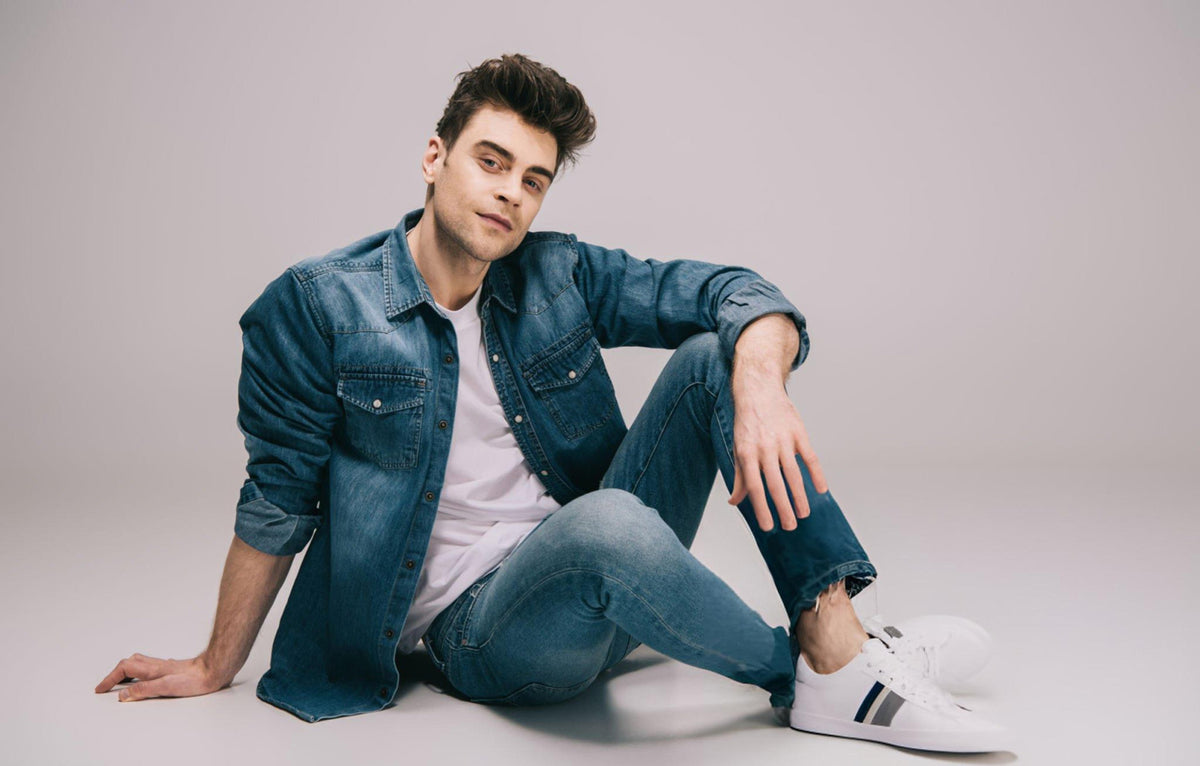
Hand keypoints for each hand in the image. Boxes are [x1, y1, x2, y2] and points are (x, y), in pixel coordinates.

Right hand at [94, 653, 226, 701]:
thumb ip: (143, 690)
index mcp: (152, 669)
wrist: (215, 670)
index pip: (123, 669)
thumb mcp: (165, 687)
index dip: (109, 679)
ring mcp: (166, 666)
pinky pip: (152, 666)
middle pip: (130, 663)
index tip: (100, 689)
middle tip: (107, 685)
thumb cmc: (195, 679)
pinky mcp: (174, 669)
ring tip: (122, 680)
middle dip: (116, 673)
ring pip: (141, 663)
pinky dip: (143, 671)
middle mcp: (157, 665)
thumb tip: (123, 695)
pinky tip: (149, 676)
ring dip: (128, 670)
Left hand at [726, 382, 827, 531]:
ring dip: (800, 496)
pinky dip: (816, 474)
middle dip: (783, 508)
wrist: (758, 389)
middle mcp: (765, 448)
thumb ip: (739, 476)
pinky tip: (822, 490)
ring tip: (804, 513)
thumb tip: (734, 502)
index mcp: (747, 454)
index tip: (769, 527)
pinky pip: (810, 457)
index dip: (762, 509)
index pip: (755, 488)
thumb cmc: (746, 423)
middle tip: (790, 526)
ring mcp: (783, 440)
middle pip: (775, 484)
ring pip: (793, 474)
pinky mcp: (798, 432)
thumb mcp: (738, 448)